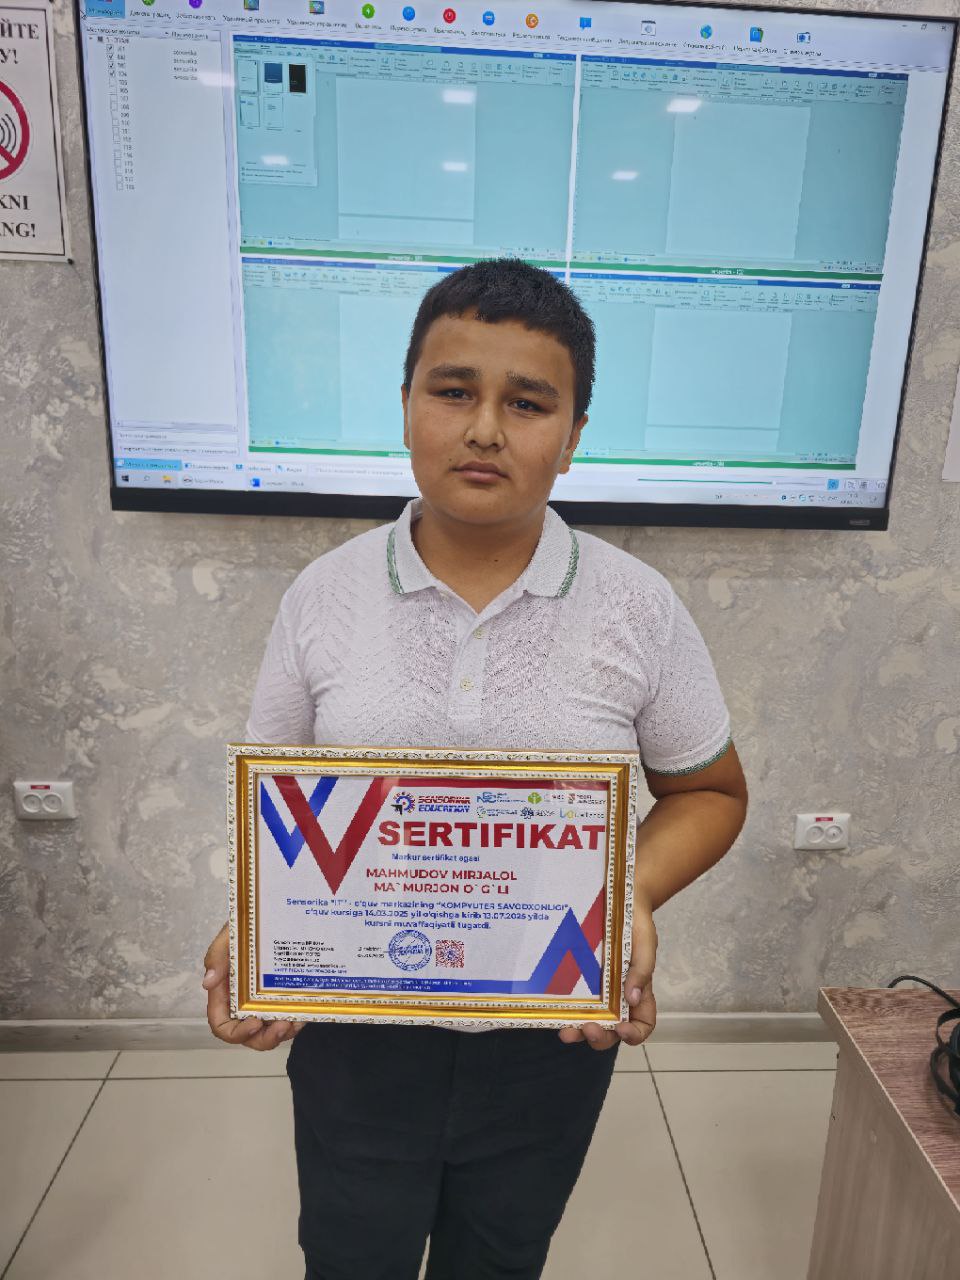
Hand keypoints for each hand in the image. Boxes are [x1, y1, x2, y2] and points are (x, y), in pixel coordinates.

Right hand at [201, 922, 302, 1050]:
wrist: (275, 912)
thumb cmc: (247, 924)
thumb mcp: (231, 934)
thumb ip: (217, 955)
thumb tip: (208, 982)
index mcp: (226, 992)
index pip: (222, 1024)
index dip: (235, 1032)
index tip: (253, 1022)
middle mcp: (244, 1002)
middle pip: (248, 1036)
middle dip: (264, 1039)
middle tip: (281, 1027)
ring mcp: (265, 1002)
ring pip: (270, 1032)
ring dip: (281, 1034)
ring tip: (294, 1022)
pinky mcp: (284, 998)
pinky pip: (289, 1019)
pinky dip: (296, 1023)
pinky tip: (303, 1015)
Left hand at [558, 889, 657, 1051]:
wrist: (617, 898)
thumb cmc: (636, 923)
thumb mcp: (645, 944)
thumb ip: (641, 971)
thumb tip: (632, 999)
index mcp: (639, 992)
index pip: (642, 1024)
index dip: (634, 1034)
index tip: (621, 1028)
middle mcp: (616, 997)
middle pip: (611, 1031)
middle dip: (600, 1037)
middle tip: (589, 1029)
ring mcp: (596, 991)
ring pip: (589, 1022)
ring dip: (578, 1032)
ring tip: (566, 1033)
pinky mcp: (577, 980)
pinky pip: (572, 1003)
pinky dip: (564, 1013)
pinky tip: (554, 1015)